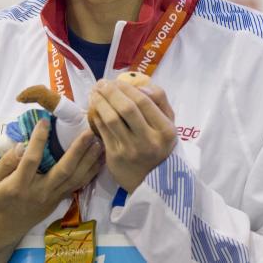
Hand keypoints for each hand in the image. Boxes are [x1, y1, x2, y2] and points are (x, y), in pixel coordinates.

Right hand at [0, 119, 102, 261]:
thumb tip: (21, 146)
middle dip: (78, 150)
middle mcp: (40, 192)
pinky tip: (99, 159)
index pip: (31, 160)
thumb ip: (5, 163)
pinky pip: (78, 186)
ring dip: (89, 160)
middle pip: (63, 171)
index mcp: (18, 185)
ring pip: (75, 179)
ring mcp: (52, 198)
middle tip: (88, 132)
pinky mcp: (59, 201)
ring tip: (99, 141)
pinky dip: (90, 172)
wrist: (2, 228)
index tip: (45, 121)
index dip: (38, 140)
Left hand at [88, 79, 176, 193]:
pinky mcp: (115, 157)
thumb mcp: (168, 124)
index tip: (116, 81)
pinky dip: (96, 116)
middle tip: (102, 83)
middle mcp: (149, 140)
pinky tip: (94, 108)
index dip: (126, 87)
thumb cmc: (158, 145)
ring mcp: (131, 150)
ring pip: (111, 119)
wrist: (151, 180)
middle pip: (126, 108)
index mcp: (166, 130)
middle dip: (111, 92)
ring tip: (95, 93)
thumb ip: (159, 101)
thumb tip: (140, 85)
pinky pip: (102, 130)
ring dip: (100, 102)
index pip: (144, 101)